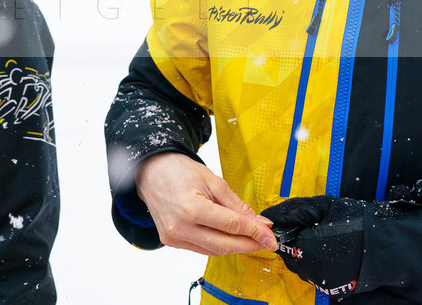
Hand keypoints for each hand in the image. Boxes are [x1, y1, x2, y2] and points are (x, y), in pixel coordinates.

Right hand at [135, 152, 276, 255]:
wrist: (151, 171)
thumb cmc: (179, 171)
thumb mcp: (213, 181)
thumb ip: (237, 205)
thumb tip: (260, 223)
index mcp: (191, 208)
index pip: (232, 226)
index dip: (255, 232)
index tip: (271, 235)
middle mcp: (180, 227)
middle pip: (224, 244)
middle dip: (249, 244)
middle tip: (266, 241)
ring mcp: (173, 237)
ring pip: (213, 250)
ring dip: (235, 247)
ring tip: (251, 239)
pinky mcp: (170, 241)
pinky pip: (201, 248)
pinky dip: (218, 245)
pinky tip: (229, 238)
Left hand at [261, 195, 366, 298]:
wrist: (385, 246)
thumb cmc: (356, 222)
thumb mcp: (323, 206)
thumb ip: (293, 211)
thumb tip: (270, 215)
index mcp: (307, 247)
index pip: (281, 240)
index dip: (288, 229)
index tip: (298, 223)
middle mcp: (311, 269)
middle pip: (289, 254)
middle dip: (296, 241)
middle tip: (313, 229)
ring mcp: (322, 281)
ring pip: (300, 265)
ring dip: (305, 253)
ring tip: (324, 240)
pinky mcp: (332, 288)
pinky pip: (314, 275)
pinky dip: (316, 263)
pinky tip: (329, 252)